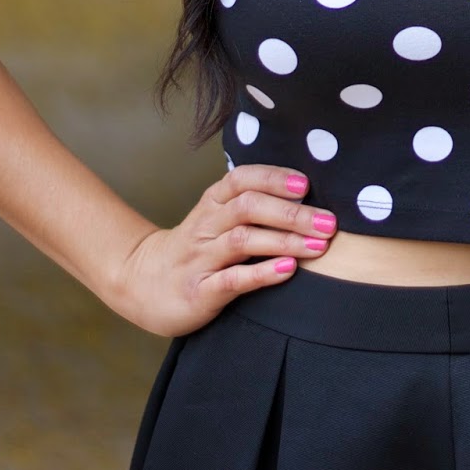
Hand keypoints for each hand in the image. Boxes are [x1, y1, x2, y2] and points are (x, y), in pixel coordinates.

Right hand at [109, 163, 336, 336]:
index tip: (306, 185)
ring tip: (319, 246)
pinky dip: (262, 273)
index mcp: (212, 203)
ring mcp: (200, 258)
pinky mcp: (199, 291)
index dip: (273, 178)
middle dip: (291, 213)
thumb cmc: (196, 248)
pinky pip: (232, 279)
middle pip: (248, 207)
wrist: (141, 284)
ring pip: (243, 240)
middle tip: (328, 222)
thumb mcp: (216, 219)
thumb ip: (252, 205)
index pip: (241, 179)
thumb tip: (307, 193)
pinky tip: (288, 270)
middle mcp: (206, 225)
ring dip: (284, 240)